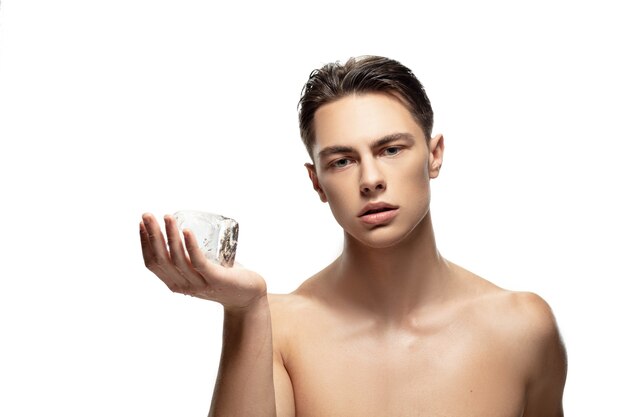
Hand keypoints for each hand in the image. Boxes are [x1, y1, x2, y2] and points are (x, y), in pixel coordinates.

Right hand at [139, 213, 266, 309]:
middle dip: (152, 235)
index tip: (142, 223)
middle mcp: (183, 286)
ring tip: (167, 216)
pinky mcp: (215, 279)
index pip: (152, 263)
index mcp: (175, 283)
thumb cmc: (225, 278)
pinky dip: (191, 245)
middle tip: (147, 215)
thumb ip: (191, 257)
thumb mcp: (201, 269)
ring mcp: (199, 284)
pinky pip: (198, 261)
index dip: (145, 243)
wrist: (248, 296)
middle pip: (161, 259)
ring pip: (178, 258)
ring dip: (170, 235)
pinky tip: (186, 231)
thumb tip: (185, 227)